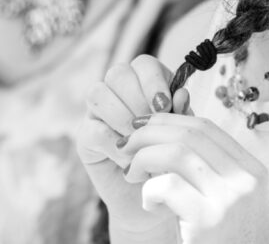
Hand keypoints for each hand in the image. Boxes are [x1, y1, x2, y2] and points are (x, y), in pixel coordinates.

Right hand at [78, 55, 187, 239]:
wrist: (157, 202)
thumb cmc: (173, 164)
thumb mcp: (183, 137)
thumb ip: (182, 115)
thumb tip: (180, 94)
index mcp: (146, 86)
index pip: (143, 64)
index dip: (153, 80)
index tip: (165, 106)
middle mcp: (119, 94)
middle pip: (118, 73)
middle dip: (137, 98)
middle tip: (152, 124)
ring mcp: (98, 114)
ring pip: (98, 93)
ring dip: (122, 117)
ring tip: (140, 142)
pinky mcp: (86, 138)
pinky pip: (94, 129)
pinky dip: (115, 145)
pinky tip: (131, 162)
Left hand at [122, 114, 267, 238]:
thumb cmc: (213, 234)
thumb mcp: (213, 192)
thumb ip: (197, 158)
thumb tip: (166, 110)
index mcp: (252, 170)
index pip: (205, 127)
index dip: (167, 120)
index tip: (140, 126)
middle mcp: (248, 181)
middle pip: (189, 134)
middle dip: (148, 133)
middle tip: (125, 145)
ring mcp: (232, 201)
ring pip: (176, 153)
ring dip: (143, 158)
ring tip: (131, 173)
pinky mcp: (209, 221)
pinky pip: (167, 185)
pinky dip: (148, 190)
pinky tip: (149, 204)